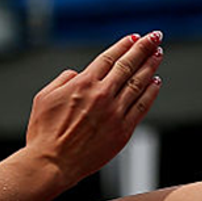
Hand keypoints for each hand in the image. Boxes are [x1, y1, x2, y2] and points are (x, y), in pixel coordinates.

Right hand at [24, 31, 164, 187]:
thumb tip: (76, 73)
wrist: (51, 163)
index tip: (134, 37)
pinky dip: (151, 92)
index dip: (123, 46)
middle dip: (144, 48)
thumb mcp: (43, 99)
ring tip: (158, 54)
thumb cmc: (43, 134)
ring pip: (139, 83)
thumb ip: (62, 80)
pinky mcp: (122, 130)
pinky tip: (155, 83)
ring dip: (150, 66)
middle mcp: (102, 95)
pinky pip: (142, 106)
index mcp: (83, 84)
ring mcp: (115, 112)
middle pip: (128, 65)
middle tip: (155, 37)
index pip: (109, 58)